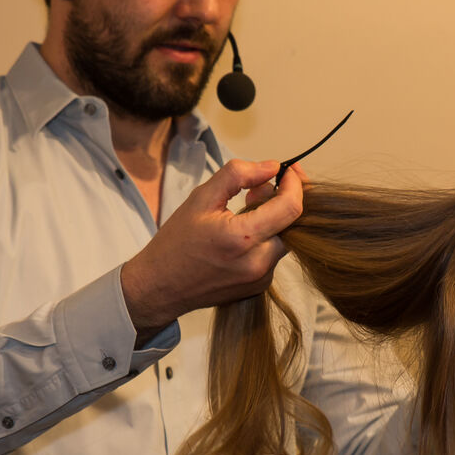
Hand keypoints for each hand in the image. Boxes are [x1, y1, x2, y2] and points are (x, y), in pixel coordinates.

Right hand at [122, 158, 304, 336]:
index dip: (295, 184)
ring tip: (242, 213)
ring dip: (272, 220)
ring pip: (284, 239)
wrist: (160, 287)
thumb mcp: (201, 198)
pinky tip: (239, 236)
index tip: (287, 171)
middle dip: (281, 201)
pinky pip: (273, 255)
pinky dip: (264, 239)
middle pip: (292, 223)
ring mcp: (260, 278)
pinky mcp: (259, 286)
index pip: (291, 207)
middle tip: (254, 191)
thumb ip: (238, 175)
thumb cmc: (176, 243)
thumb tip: (271, 166)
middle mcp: (258, 263)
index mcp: (242, 238)